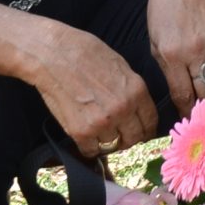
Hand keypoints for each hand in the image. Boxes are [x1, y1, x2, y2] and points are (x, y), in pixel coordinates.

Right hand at [28, 25, 157, 161]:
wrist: (54, 55)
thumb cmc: (86, 53)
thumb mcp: (120, 66)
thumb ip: (131, 89)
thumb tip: (136, 108)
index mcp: (136, 91)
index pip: (150, 121)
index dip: (145, 129)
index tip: (140, 132)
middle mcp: (123, 109)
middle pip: (134, 138)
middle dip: (128, 138)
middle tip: (118, 135)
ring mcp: (102, 122)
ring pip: (113, 145)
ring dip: (107, 141)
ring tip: (97, 130)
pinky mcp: (81, 131)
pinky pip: (91, 151)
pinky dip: (89, 147)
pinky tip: (85, 137)